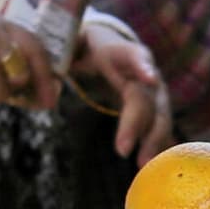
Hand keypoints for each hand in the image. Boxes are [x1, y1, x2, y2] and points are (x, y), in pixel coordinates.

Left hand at [75, 19, 171, 164]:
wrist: (106, 49)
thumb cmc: (85, 48)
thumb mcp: (71, 43)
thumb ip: (62, 53)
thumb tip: (49, 70)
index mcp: (121, 53)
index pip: (135, 56)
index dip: (143, 66)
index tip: (149, 79)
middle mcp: (145, 72)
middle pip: (147, 96)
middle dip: (139, 121)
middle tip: (122, 150)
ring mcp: (154, 92)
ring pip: (159, 114)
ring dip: (153, 139)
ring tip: (142, 163)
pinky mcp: (154, 109)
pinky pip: (159, 127)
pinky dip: (159, 145)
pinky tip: (155, 164)